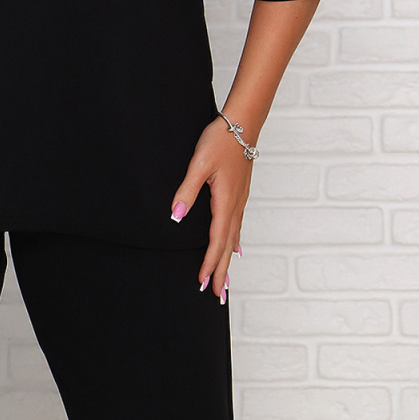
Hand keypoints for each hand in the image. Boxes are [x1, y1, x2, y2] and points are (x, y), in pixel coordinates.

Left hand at [170, 115, 252, 301]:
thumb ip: (186, 190)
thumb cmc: (220, 141)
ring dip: (227, 261)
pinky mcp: (240, 194)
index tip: (202, 282)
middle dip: (221, 271)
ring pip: (233, 238)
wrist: (242, 124)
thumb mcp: (199, 164)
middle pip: (228, 246)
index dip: (209, 262)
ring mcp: (240, 200)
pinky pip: (237, 226)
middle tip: (217, 296)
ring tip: (225, 281)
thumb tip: (176, 216)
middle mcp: (236, 205)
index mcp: (225, 202)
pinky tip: (235, 248)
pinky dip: (234, 242)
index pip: (216, 240)